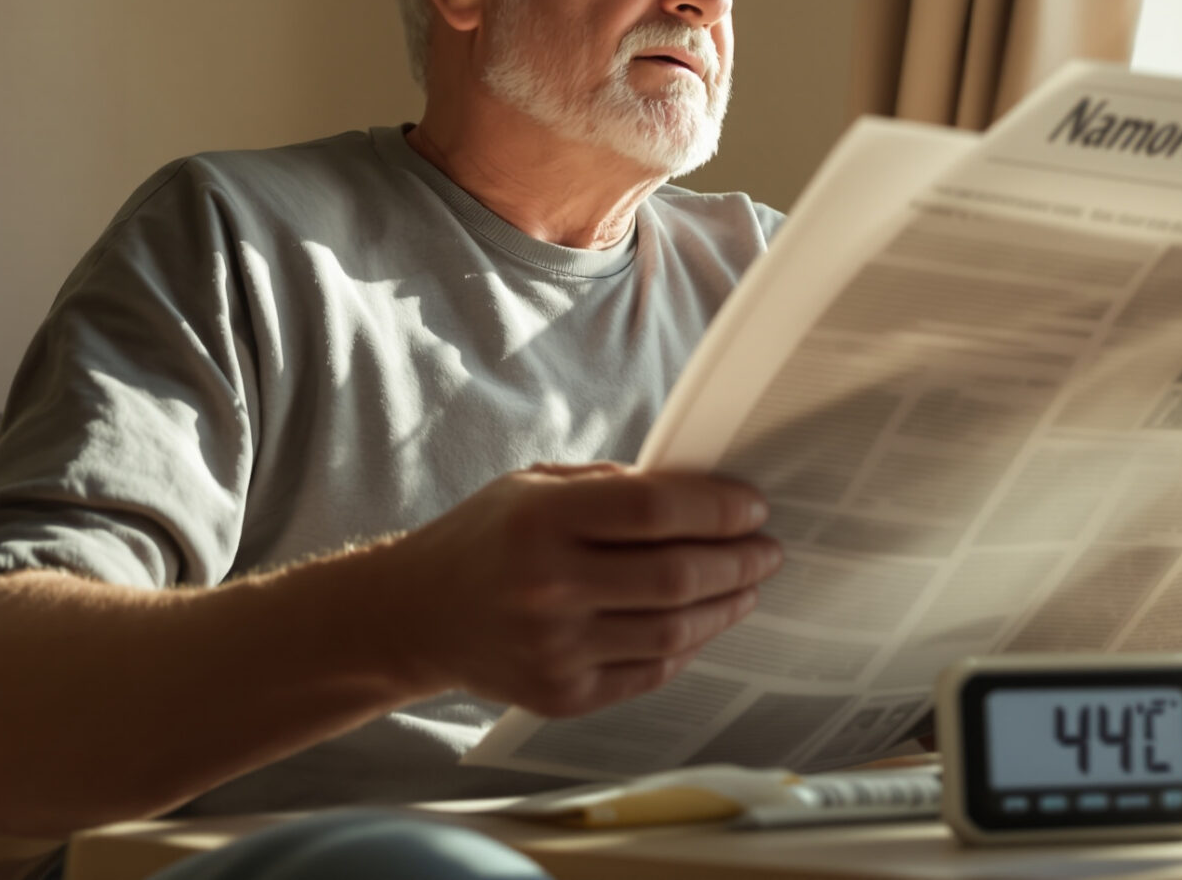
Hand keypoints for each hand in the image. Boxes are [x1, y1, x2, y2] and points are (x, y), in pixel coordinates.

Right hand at [374, 462, 781, 716]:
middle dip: (740, 560)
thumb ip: (613, 487)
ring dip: (726, 605)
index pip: (657, 511)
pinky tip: (703, 622)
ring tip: (747, 585)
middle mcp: (549, 588)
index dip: (719, 508)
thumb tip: (701, 492)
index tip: (754, 506)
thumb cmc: (484, 539)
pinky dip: (687, 645)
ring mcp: (555, 649)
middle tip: (768, 550)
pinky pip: (649, 671)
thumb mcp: (534, 486)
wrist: (413, 616)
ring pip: (675, 631)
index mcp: (542, 521)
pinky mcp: (561, 695)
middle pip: (678, 576)